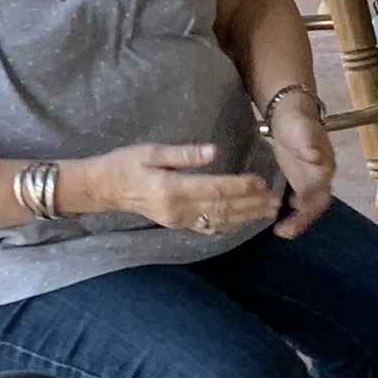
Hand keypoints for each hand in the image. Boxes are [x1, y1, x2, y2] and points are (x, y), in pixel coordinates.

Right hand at [91, 141, 276, 237]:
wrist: (102, 189)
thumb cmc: (125, 164)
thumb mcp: (151, 151)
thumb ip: (183, 153)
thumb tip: (213, 151)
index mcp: (173, 189)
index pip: (215, 189)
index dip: (241, 187)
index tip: (262, 181)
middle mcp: (179, 209)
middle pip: (223, 208)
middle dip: (251, 204)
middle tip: (276, 200)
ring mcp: (178, 220)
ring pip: (219, 220)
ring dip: (246, 216)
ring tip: (268, 211)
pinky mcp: (177, 224)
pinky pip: (207, 226)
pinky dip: (229, 224)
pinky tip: (244, 221)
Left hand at [263, 98, 336, 235]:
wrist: (292, 112)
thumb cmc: (296, 121)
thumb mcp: (299, 128)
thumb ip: (308, 142)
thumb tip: (316, 158)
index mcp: (324, 166)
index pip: (318, 194)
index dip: (306, 209)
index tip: (291, 218)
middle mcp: (322, 177)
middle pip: (317, 205)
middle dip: (302, 221)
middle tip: (283, 233)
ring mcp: (313, 180)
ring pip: (310, 206)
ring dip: (298, 221)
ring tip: (280, 231)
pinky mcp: (302, 181)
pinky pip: (301, 202)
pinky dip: (292, 213)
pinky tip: (277, 219)